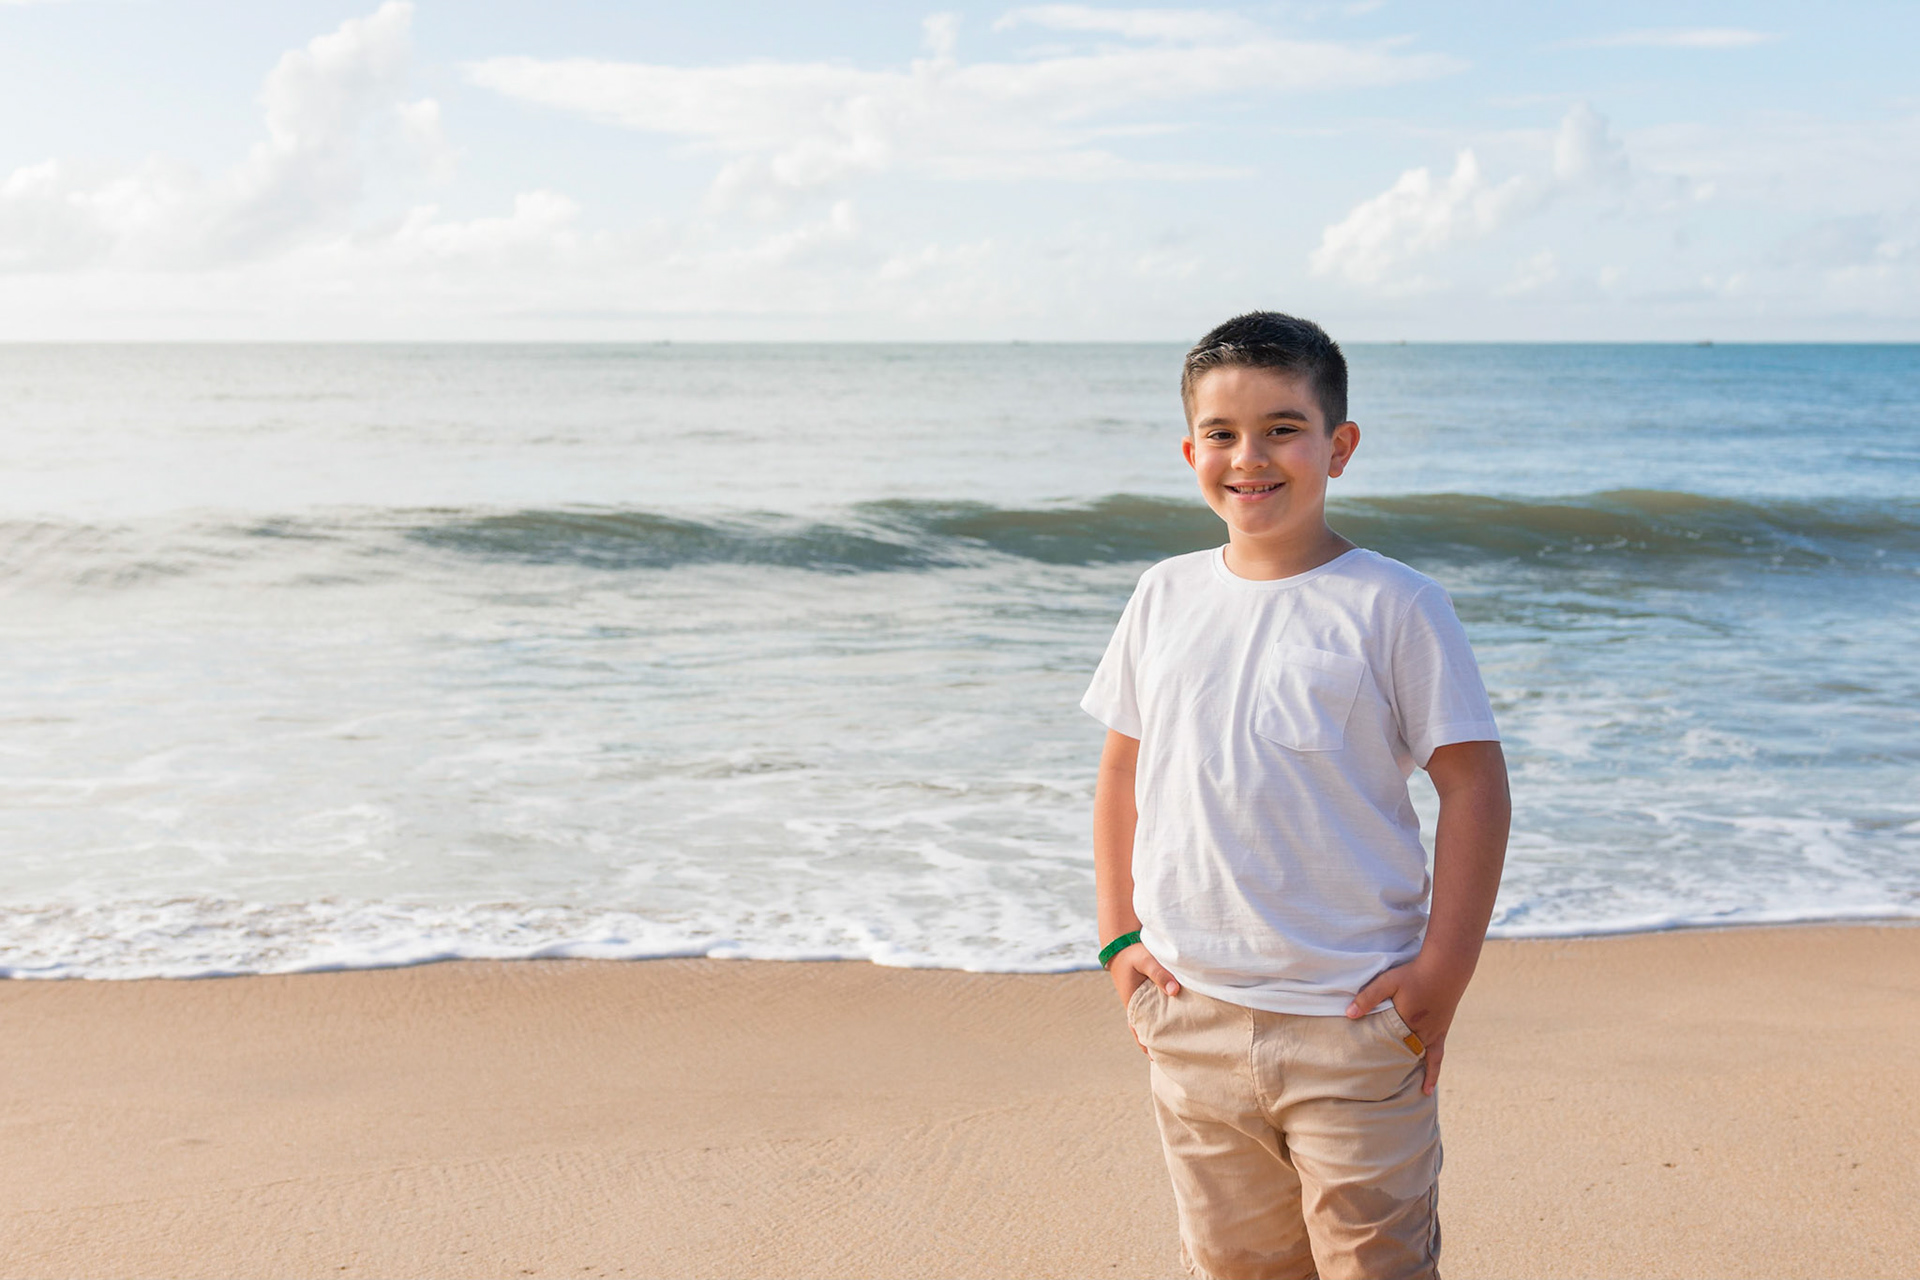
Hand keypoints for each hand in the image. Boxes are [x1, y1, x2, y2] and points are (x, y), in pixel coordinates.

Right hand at [1108, 942, 1180, 1055]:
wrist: (1122, 946)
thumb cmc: (1133, 954)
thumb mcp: (1145, 960)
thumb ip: (1159, 974)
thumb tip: (1175, 991)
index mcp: (1133, 1003)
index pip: (1140, 1031)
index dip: (1148, 1046)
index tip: (1159, 1059)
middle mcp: (1137, 1006)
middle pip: (1146, 1032)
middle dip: (1157, 1046)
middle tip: (1173, 1061)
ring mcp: (1142, 1003)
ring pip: (1152, 1024)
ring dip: (1161, 1035)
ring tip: (1178, 1050)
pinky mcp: (1149, 996)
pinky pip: (1156, 1014)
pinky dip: (1164, 1022)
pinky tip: (1177, 1028)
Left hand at [1345, 954, 1467, 1095]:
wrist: (1447, 967)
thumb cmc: (1414, 973)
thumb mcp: (1388, 981)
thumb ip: (1368, 997)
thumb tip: (1349, 1013)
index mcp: (1406, 1023)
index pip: (1387, 1048)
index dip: (1377, 1061)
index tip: (1364, 1075)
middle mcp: (1421, 1033)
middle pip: (1403, 1058)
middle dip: (1392, 1072)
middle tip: (1379, 1091)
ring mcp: (1433, 1033)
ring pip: (1420, 1061)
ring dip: (1412, 1074)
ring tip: (1402, 1093)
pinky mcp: (1441, 1030)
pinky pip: (1438, 1056)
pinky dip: (1433, 1070)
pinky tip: (1430, 1084)